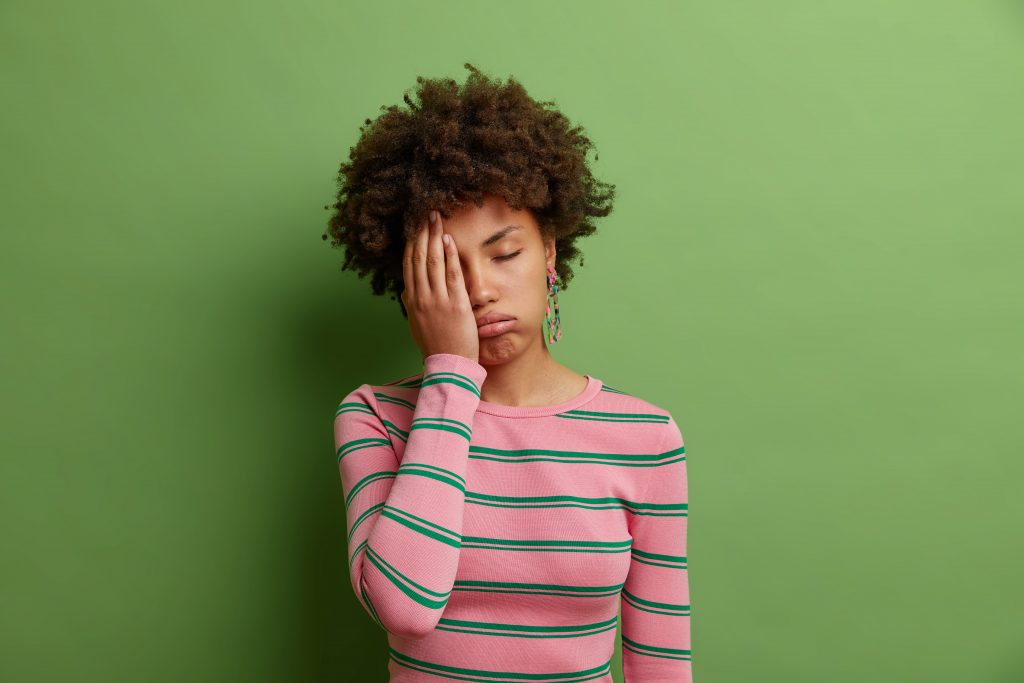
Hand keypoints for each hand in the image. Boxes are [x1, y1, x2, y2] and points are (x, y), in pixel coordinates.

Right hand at [400, 210, 478, 361]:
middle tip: (425, 212)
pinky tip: (448, 239)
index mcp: (412, 300)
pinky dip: (449, 255)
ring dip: (434, 236)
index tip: (414, 226)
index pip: (408, 265)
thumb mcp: (417, 324)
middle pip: (419, 258)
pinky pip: (451, 274)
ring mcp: (437, 300)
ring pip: (433, 261)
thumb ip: (412, 305)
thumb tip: (407, 291)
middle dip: (421, 233)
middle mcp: (421, 297)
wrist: (449, 366)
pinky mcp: (455, 304)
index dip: (411, 243)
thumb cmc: (436, 346)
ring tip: (436, 217)